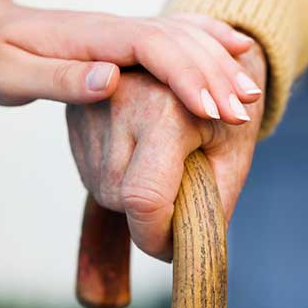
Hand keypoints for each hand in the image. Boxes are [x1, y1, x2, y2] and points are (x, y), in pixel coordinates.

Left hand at [0, 0, 260, 118]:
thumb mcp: (8, 76)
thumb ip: (58, 80)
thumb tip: (111, 80)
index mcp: (90, 39)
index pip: (151, 48)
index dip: (185, 76)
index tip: (212, 110)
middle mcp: (112, 29)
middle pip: (177, 42)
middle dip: (213, 76)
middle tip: (245, 113)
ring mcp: (119, 32)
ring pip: (182, 38)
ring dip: (217, 63)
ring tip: (251, 94)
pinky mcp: (120, 40)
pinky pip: (173, 35)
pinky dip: (207, 40)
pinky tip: (233, 47)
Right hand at [66, 43, 265, 259]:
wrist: (201, 57)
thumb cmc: (225, 108)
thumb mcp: (233, 156)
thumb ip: (211, 205)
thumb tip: (180, 250)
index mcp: (164, 107)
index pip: (144, 197)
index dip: (156, 236)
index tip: (173, 248)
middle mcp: (117, 99)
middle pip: (120, 198)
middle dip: (150, 214)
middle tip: (181, 189)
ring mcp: (89, 104)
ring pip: (103, 190)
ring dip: (132, 196)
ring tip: (163, 161)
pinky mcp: (74, 112)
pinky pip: (92, 172)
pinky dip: (118, 178)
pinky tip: (139, 151)